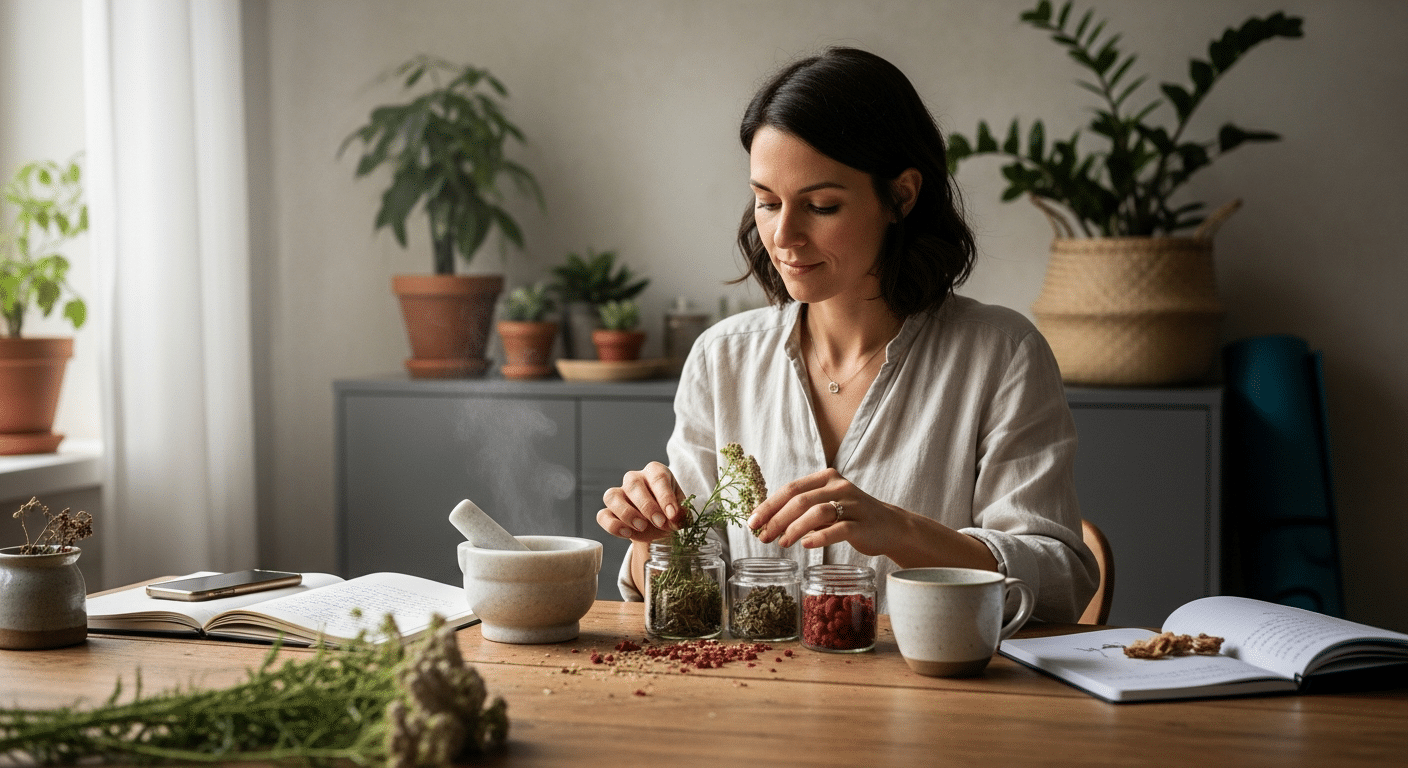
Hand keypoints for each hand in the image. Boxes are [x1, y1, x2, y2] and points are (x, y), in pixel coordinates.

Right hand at [597, 461, 685, 542]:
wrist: (659, 526)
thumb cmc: (670, 513)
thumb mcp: (680, 513)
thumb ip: (680, 515)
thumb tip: (676, 517)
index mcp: (655, 472)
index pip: (657, 477)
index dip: (665, 496)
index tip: (672, 514)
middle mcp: (634, 479)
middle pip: (633, 484)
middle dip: (646, 505)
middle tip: (659, 522)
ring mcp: (619, 494)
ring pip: (612, 496)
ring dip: (626, 513)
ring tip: (641, 527)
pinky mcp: (609, 511)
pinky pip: (602, 515)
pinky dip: (613, 525)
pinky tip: (627, 534)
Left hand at [746, 468, 901, 555]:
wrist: (890, 526)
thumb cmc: (851, 517)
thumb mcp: (826, 506)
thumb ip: (802, 511)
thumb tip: (766, 523)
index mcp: (826, 478)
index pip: (790, 489)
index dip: (769, 505)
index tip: (752, 522)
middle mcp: (838, 487)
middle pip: (800, 500)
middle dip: (777, 519)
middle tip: (763, 536)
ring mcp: (852, 504)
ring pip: (817, 512)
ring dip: (794, 528)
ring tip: (782, 543)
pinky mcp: (862, 523)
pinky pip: (838, 529)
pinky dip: (819, 537)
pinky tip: (806, 544)